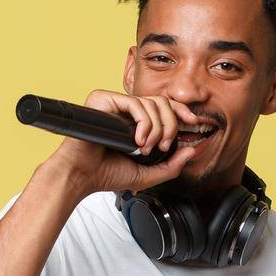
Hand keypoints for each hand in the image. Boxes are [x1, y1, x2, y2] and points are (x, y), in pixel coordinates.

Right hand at [38, 89, 201, 196]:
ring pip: (151, 103)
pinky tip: (137, 140)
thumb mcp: (148, 174)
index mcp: (135, 121)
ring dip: (156, 130)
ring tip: (145, 149)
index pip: (163, 106)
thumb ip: (172, 165)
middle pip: (162, 102)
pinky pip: (135, 103)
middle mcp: (125, 110)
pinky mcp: (103, 99)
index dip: (181, 111)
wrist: (82, 176)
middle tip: (162, 146)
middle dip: (170, 126)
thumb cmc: (106, 173)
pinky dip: (143, 123)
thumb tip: (192, 150)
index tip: (193, 123)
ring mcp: (114, 103)